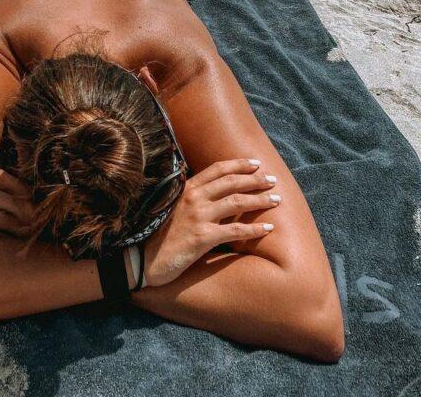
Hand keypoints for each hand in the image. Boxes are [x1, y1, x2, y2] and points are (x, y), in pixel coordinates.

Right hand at [142, 159, 280, 287]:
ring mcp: (198, 217)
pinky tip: (268, 228)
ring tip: (276, 200)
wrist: (143, 258)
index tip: (256, 163)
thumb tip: (214, 193)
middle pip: (231, 182)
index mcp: (187, 189)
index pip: (217, 169)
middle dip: (255, 179)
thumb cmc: (161, 234)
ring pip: (237, 202)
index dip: (239, 164)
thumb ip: (192, 197)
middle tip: (273, 180)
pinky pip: (235, 231)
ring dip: (260, 200)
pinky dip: (254, 229)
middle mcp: (194, 198)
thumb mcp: (174, 207)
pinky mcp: (202, 237)